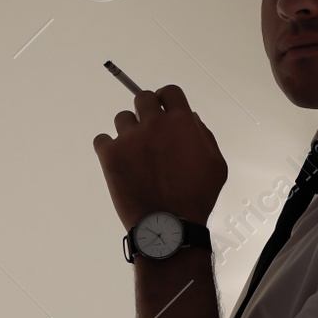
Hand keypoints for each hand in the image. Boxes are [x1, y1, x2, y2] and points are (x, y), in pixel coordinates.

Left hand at [93, 85, 226, 227]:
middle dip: (146, 112)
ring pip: (122, 118)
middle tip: (149, 132)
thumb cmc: (196, 197)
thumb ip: (204, 136)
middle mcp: (154, 124)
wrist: (169, 225)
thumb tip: (190, 119)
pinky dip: (108, 148)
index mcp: (181, 123)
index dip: (166, 99)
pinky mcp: (110, 154)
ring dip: (128, 131)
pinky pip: (101, 139)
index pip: (169, 91)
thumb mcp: (216, 164)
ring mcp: (130, 138)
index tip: (163, 109)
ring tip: (136, 153)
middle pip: (142, 98)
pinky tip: (119, 161)